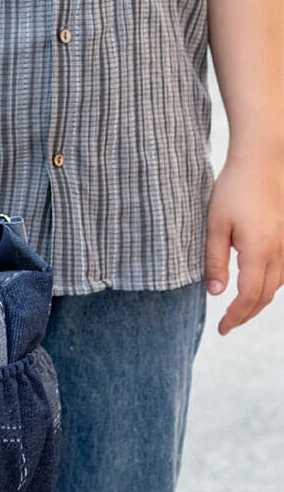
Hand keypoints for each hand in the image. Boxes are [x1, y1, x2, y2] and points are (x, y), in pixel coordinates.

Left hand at [204, 154, 283, 334]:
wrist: (261, 162)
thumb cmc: (233, 191)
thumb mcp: (214, 226)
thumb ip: (214, 261)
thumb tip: (216, 293)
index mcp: (259, 250)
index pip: (249, 296)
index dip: (235, 317)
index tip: (222, 329)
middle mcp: (280, 251)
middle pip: (265, 296)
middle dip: (246, 315)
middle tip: (226, 327)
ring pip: (277, 285)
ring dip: (258, 302)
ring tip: (237, 312)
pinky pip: (283, 271)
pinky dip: (268, 286)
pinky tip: (254, 288)